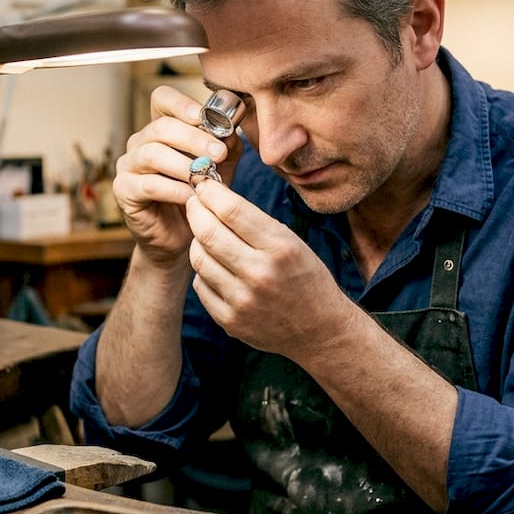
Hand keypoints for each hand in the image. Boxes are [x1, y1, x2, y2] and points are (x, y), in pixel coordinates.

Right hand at [113, 85, 242, 264]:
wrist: (183, 236)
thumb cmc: (199, 197)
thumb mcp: (220, 166)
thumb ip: (226, 145)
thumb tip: (231, 130)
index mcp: (161, 129)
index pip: (162, 99)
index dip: (182, 104)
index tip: (205, 117)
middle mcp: (140, 142)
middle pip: (161, 127)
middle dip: (193, 138)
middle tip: (219, 152)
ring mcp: (128, 166)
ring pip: (152, 153)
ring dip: (184, 164)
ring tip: (206, 176)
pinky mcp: (124, 191)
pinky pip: (149, 184)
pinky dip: (174, 189)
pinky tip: (192, 196)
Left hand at [185, 179, 356, 359]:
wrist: (319, 330)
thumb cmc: (305, 276)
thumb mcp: (291, 242)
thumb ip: (254, 222)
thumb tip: (212, 195)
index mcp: (281, 248)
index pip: (232, 210)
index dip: (210, 192)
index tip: (203, 183)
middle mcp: (260, 274)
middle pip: (208, 233)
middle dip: (195, 211)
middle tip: (194, 202)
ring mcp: (242, 301)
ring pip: (199, 259)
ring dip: (198, 240)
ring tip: (206, 234)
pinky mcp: (230, 321)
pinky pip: (201, 285)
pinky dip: (204, 271)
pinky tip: (216, 266)